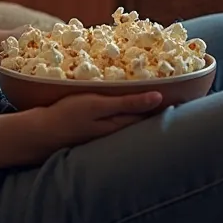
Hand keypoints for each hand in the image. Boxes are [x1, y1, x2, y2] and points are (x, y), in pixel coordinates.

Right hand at [27, 90, 162, 155]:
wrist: (41, 132)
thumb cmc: (68, 115)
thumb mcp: (98, 104)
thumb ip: (127, 102)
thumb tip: (158, 97)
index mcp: (120, 124)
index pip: (150, 114)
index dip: (165, 102)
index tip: (181, 90)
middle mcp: (116, 130)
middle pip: (142, 118)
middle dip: (157, 107)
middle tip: (174, 90)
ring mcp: (104, 132)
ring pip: (129, 120)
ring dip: (141, 109)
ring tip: (155, 96)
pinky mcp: (94, 130)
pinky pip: (116, 120)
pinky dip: (125, 111)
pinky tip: (125, 104)